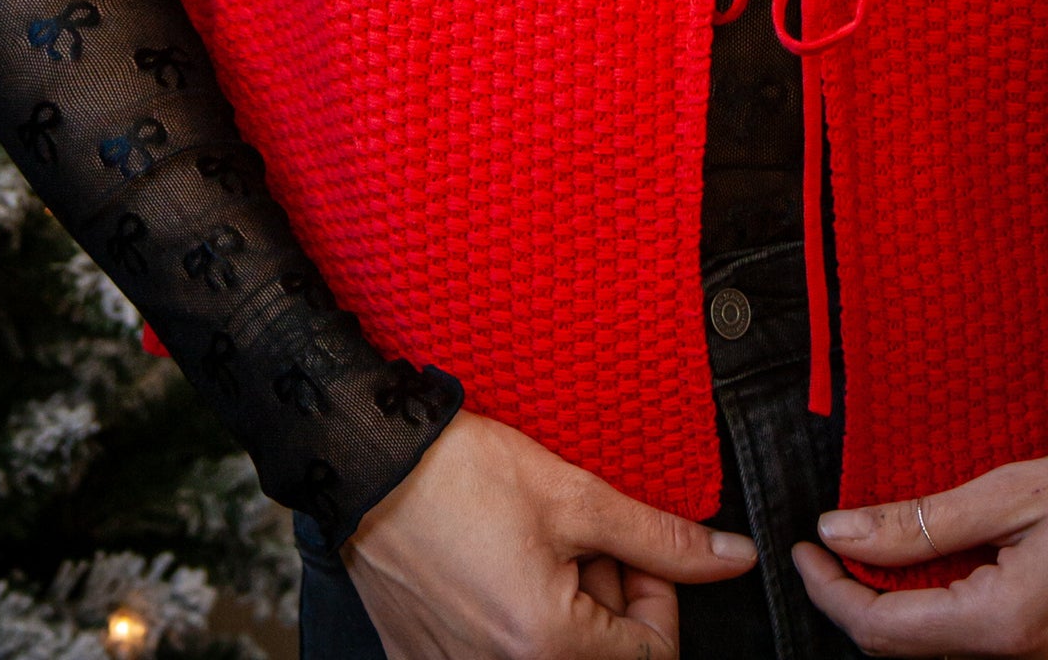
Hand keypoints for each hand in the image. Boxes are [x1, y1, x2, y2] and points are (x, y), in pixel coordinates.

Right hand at [338, 407, 758, 658]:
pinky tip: (491, 565)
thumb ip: (661, 539)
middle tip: (577, 536)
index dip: (655, 594)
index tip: (628, 550)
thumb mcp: (576, 495)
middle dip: (604, 597)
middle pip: (598, 656)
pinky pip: (489, 653)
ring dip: (558, 606)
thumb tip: (733, 559)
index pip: (652, 655)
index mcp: (549, 645)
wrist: (367, 460)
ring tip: (530, 542)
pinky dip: (506, 618)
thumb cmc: (461, 472)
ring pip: (546, 652)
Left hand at [791, 456, 1047, 656]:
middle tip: (821, 546)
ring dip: (884, 600)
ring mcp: (1024, 654)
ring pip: (927, 642)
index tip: (803, 550)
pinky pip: (960, 633)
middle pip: (899, 643)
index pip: (882, 627)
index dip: (830, 591)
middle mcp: (1011, 655)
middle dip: (849, 597)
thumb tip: (838, 532)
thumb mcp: (1008, 495)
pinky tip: (911, 561)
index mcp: (1000, 621)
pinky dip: (922, 601)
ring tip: (859, 546)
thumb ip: (922, 521)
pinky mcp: (1030, 641)